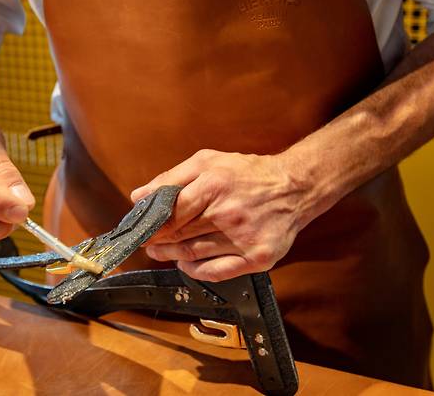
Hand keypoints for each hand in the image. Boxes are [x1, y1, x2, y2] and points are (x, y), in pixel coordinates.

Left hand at [131, 149, 309, 281]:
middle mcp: (229, 213)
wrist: (295, 188)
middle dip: (157, 241)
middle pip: (179, 235)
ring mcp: (244, 238)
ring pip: (194, 254)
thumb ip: (171, 178)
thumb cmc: (248, 174)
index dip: (150, 225)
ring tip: (162, 252)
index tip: (139, 230)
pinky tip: (186, 264)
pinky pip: (217, 272)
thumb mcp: (208, 162)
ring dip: (171, 256)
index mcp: (214, 185)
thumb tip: (139, 195)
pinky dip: (195, 271)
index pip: (170, 212)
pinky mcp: (257, 257)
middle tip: (146, 242)